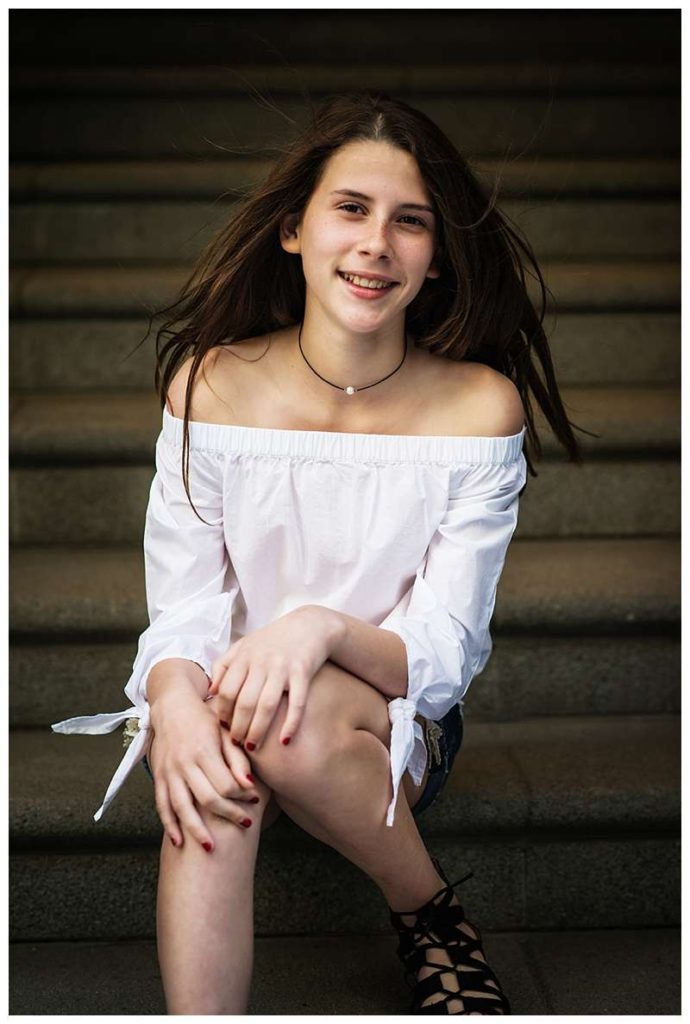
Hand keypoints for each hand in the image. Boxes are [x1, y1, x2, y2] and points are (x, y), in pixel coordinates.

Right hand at [148, 687, 263, 849]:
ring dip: (195, 830)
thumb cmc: (203, 717)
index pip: (226, 783)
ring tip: (211, 848)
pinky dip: (169, 825)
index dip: (242, 796)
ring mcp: (169, 772)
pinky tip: (178, 842)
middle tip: (245, 824)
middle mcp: (185, 763)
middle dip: (228, 815)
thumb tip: (250, 785)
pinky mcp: (159, 777)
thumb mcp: (224, 729)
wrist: (171, 706)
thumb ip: (237, 757)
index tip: (255, 800)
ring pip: (182, 807)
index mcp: (204, 750)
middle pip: (207, 798)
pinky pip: (162, 805)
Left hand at [208, 605, 341, 750]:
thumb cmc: (274, 639)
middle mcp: (261, 662)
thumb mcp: (245, 645)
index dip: (223, 712)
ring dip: (258, 730)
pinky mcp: (303, 672)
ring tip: (253, 746)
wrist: (310, 625)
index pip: (227, 691)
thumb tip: (210, 692)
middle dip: (238, 727)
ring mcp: (283, 667)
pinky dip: (290, 723)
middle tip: (237, 743)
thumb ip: (224, 665)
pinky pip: (296, 703)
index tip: (224, 727)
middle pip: (244, 701)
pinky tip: (285, 740)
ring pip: (266, 705)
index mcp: (245, 656)